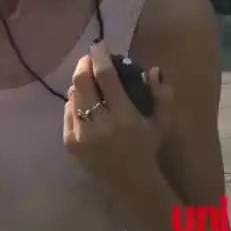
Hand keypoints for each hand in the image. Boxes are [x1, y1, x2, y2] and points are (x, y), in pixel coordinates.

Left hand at [64, 43, 173, 187]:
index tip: (100, 46)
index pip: (107, 77)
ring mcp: (82, 135)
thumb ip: (162, 96)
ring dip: (80, 83)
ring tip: (88, 80)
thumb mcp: (161, 124)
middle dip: (84, 64)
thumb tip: (153, 70)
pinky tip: (84, 102)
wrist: (130, 184)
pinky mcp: (70, 143)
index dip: (100, 57)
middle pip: (83, 82)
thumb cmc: (148, 150)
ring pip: (73, 95)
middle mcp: (101, 125)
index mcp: (125, 117)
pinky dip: (75, 102)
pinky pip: (68, 112)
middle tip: (89, 59)